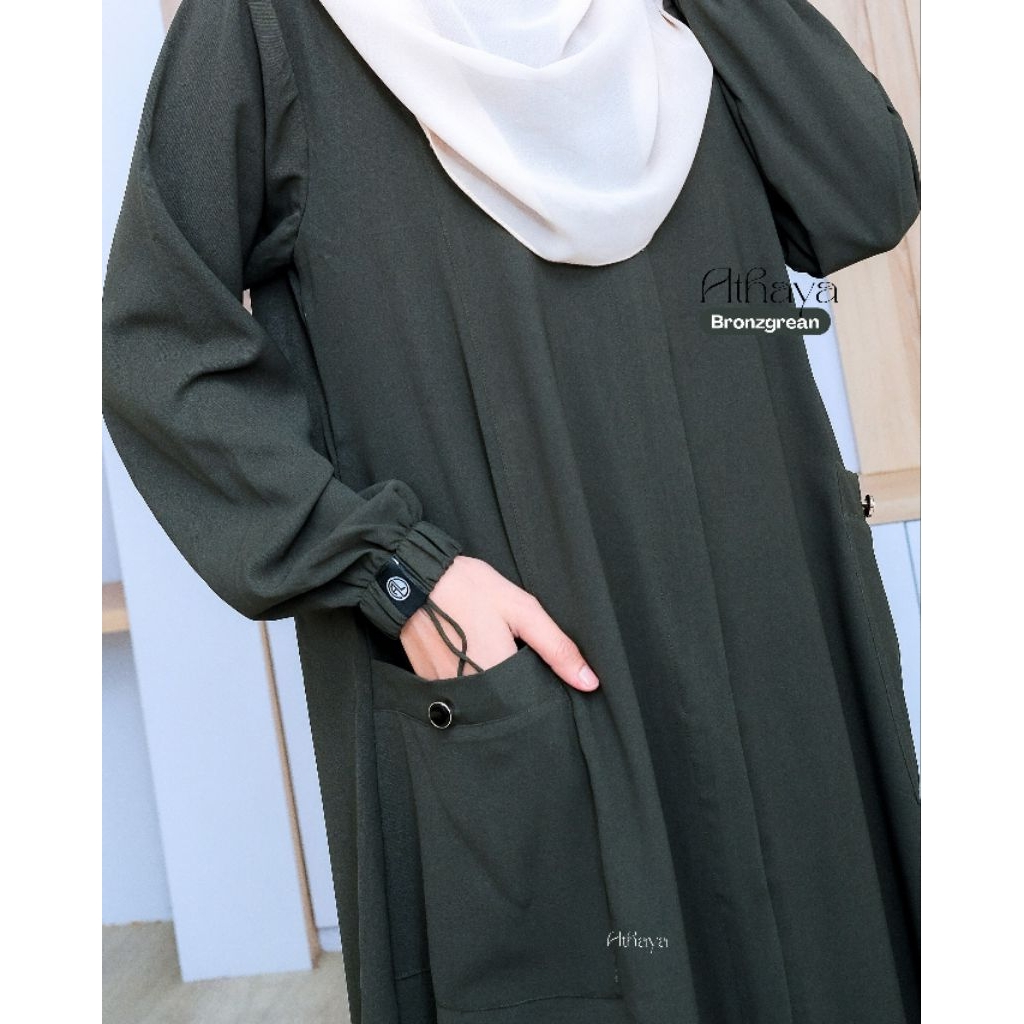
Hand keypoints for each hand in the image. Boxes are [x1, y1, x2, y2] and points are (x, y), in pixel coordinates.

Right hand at [398, 555, 599, 691]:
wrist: (414, 578)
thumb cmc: (469, 588)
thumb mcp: (522, 609)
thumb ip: (556, 647)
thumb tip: (589, 682)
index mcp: (498, 673)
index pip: (530, 708)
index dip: (540, 696)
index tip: (541, 677)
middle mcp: (470, 691)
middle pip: (505, 710)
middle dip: (516, 693)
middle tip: (513, 659)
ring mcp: (446, 690)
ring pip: (482, 704)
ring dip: (493, 689)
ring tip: (491, 655)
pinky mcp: (429, 684)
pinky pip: (459, 696)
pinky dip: (469, 683)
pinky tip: (471, 656)